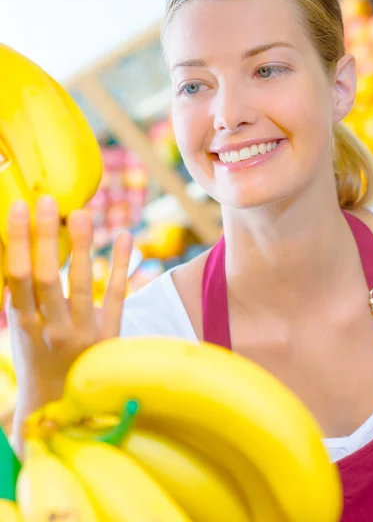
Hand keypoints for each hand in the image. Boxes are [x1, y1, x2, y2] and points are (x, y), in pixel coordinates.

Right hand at [6, 195, 132, 439]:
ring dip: (82, 247)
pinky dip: (122, 265)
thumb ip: (19, 294)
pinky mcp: (110, 333)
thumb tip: (14, 245)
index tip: (19, 209)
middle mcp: (52, 329)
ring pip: (82, 284)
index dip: (18, 242)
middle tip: (47, 201)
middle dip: (44, 237)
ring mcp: (83, 331)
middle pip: (46, 278)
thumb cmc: (37, 356)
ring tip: (83, 213)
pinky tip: (126, 237)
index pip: (17, 278)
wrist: (62, 402)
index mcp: (24, 325)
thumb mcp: (20, 329)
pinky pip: (117, 295)